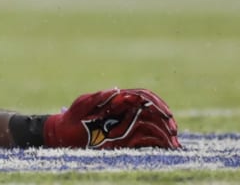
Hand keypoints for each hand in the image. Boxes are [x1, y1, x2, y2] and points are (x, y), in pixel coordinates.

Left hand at [44, 88, 180, 148]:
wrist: (64, 134)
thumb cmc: (72, 116)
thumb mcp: (82, 104)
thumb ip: (97, 97)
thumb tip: (116, 90)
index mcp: (118, 100)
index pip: (144, 97)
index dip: (157, 103)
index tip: (166, 113)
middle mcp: (126, 112)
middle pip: (153, 113)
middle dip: (166, 121)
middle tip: (174, 131)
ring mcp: (127, 126)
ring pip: (153, 127)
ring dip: (166, 134)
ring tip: (175, 144)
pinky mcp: (125, 139)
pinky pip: (146, 140)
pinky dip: (158, 144)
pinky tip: (167, 150)